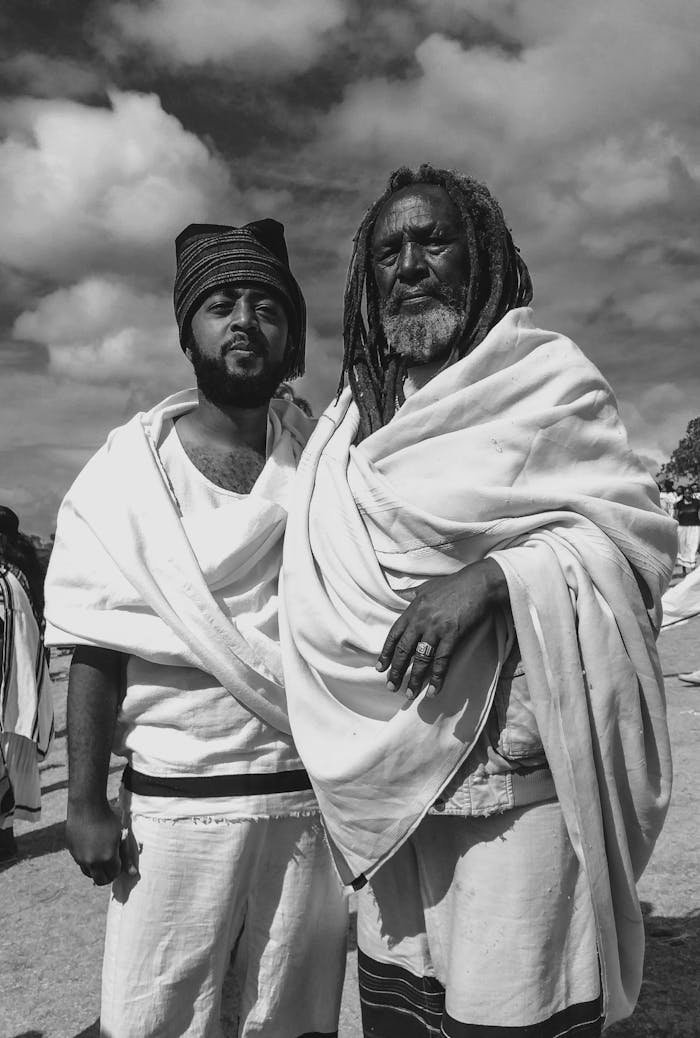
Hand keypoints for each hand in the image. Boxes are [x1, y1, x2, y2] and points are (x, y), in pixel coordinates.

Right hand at [66, 799, 138, 884]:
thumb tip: (133, 873)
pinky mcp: (72, 852)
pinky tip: (92, 848)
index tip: (119, 861)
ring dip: (96, 870)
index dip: (118, 869)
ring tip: (101, 856)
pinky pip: (80, 863)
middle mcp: (92, 861)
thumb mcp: (122, 835)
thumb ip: (126, 856)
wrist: (87, 806)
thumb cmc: (109, 818)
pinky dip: (87, 861)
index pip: (114, 874)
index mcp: (107, 857)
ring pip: (89, 873)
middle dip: (107, 876)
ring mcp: (80, 858)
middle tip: (111, 866)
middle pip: (100, 880)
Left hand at [376, 558, 507, 698]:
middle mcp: (421, 621)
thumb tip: (396, 595)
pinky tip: (433, 691)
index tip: (380, 668)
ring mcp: (436, 628)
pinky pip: (442, 661)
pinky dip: (437, 677)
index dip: (386, 653)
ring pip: (421, 659)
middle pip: (404, 650)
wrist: (478, 583)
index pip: (394, 635)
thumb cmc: (452, 584)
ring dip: (414, 679)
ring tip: (409, 694)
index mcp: (412, 610)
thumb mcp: (425, 587)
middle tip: (391, 687)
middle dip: (397, 671)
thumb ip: (409, 595)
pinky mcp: (453, 635)